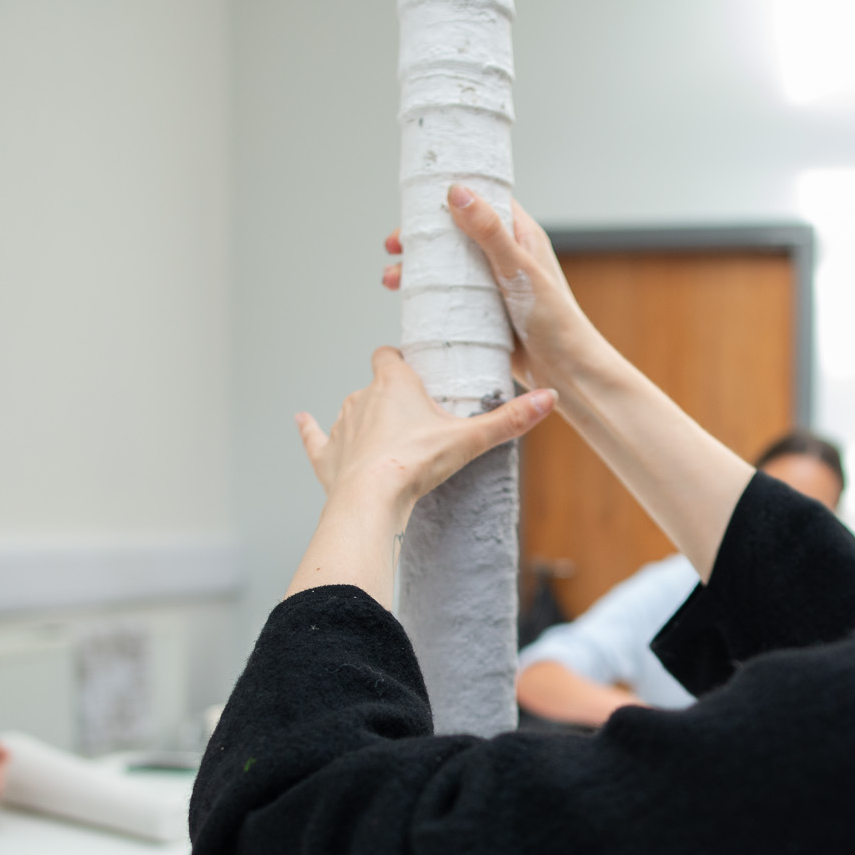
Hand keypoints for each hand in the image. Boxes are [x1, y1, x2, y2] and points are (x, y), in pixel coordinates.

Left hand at [296, 347, 554, 516]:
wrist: (371, 499)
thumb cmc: (415, 463)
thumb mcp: (469, 440)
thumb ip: (508, 420)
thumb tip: (550, 399)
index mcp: (393, 384)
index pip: (391, 356)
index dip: (401, 360)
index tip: (415, 369)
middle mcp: (362, 397)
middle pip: (374, 386)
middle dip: (390, 398)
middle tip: (413, 418)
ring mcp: (341, 426)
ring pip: (351, 411)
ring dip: (363, 420)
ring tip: (384, 440)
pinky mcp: (327, 455)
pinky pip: (315, 437)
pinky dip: (310, 430)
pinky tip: (303, 420)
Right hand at [381, 187, 604, 392]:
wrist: (568, 374)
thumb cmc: (557, 322)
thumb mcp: (518, 270)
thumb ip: (490, 232)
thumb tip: (458, 193)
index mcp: (521, 237)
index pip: (482, 202)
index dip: (450, 198)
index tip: (418, 202)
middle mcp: (507, 258)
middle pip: (456, 236)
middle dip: (423, 239)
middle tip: (395, 245)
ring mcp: (494, 288)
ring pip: (449, 270)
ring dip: (419, 272)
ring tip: (392, 280)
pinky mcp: (486, 316)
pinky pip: (452, 300)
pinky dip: (429, 299)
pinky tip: (409, 305)